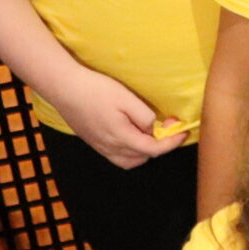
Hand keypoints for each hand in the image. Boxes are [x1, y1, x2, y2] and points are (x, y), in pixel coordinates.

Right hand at [41, 67, 183, 168]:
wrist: (64, 88)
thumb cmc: (96, 90)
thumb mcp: (126, 98)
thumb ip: (144, 116)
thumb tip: (153, 129)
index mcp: (121, 137)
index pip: (153, 150)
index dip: (172, 143)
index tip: (183, 131)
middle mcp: (110, 147)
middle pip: (142, 157)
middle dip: (159, 146)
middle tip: (167, 127)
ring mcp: (100, 147)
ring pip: (129, 161)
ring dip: (144, 152)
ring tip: (150, 133)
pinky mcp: (93, 142)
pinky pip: (116, 156)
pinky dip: (130, 151)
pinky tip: (131, 134)